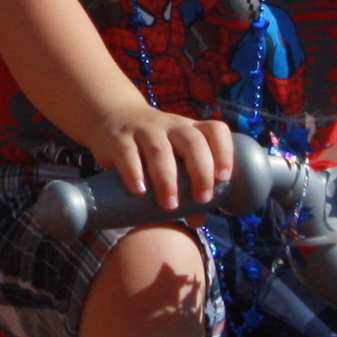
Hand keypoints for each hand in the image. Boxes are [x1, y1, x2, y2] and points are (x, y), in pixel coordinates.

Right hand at [90, 108, 231, 213]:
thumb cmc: (151, 145)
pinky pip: (128, 153)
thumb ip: (186, 185)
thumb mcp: (172, 156)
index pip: (215, 130)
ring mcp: (144, 129)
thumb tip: (196, 221)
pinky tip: (139, 191)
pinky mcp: (119, 138)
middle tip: (201, 199)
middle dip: (201, 171)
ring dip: (168, 180)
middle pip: (192, 142)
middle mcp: (170, 126)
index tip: (224, 177)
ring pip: (160, 150)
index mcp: (190, 129)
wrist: (111, 115)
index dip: (224, 151)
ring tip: (170, 205)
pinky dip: (134, 173)